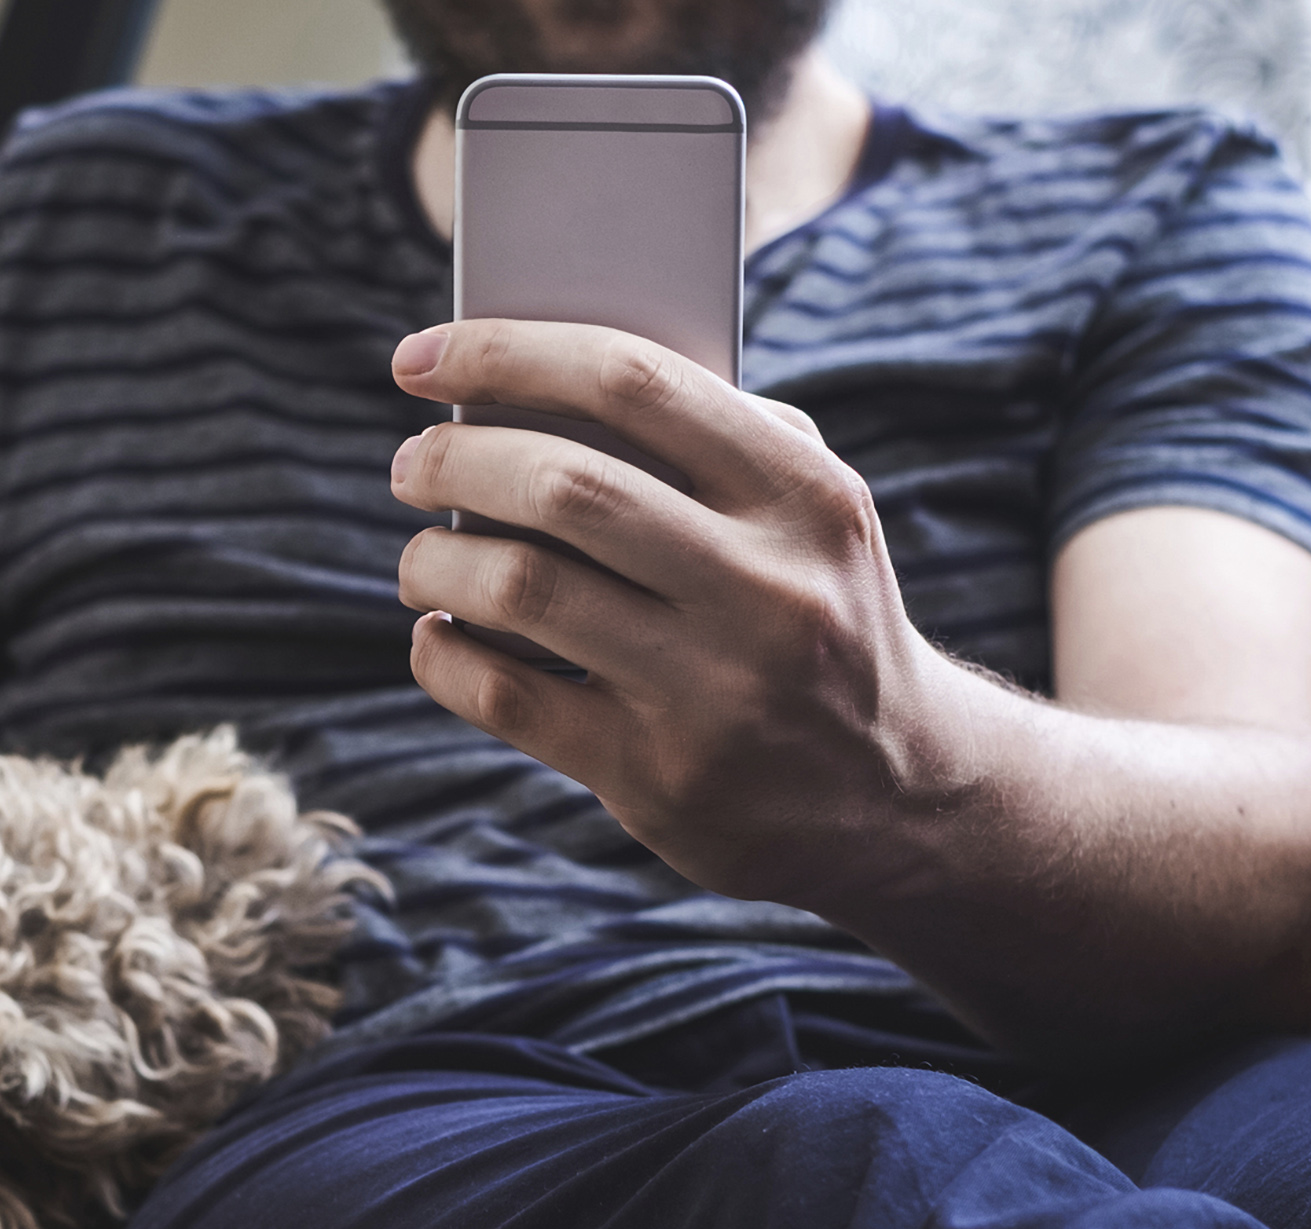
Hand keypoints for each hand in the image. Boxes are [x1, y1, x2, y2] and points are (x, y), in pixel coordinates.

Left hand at [386, 319, 990, 911]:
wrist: (900, 792)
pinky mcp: (659, 777)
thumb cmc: (818, 616)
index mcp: (806, 499)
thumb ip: (714, 437)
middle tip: (411, 466)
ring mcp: (713, 692)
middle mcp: (767, 591)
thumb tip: (534, 377)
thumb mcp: (811, 515)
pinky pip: (507, 696)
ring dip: (435, 563)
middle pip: (564, 488)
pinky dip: (444, 656)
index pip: (635, 383)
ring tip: (421, 561)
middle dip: (454, 462)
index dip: (507, 353)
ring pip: (521, 590)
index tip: (421, 357)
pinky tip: (442, 637)